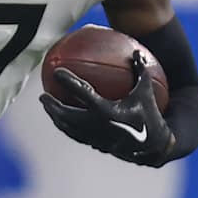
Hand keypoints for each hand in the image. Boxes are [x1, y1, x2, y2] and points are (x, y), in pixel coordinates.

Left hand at [40, 51, 173, 166]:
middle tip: (43, 96)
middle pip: (67, 116)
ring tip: (48, 107)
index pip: (83, 93)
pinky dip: (67, 127)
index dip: (69, 81)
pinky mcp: (97, 146)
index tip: (56, 71)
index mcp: (109, 112)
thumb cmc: (151, 114)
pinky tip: (62, 119)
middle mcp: (99, 127)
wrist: (155, 147)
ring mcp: (96, 139)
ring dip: (56, 118)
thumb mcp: (146, 91)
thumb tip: (135, 51)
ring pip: (69, 129)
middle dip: (53, 106)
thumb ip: (140, 70)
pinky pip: (77, 136)